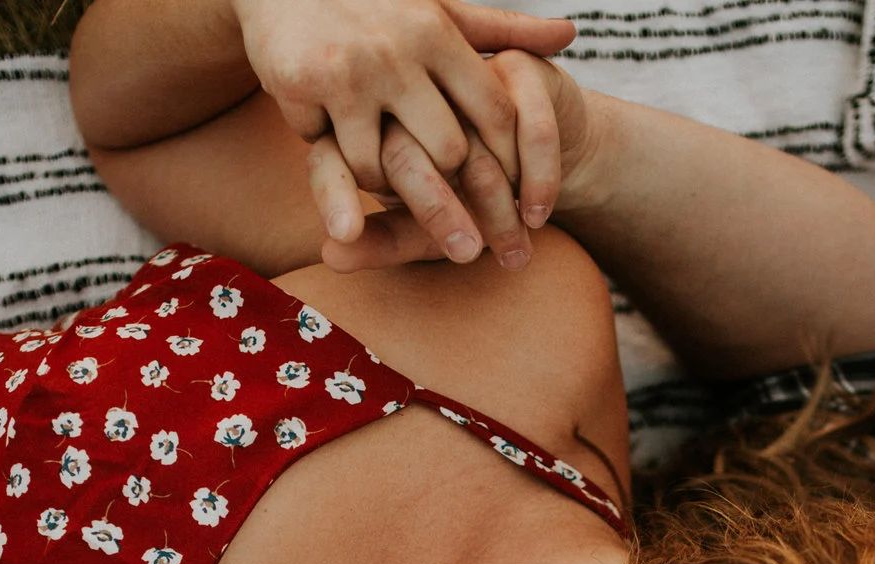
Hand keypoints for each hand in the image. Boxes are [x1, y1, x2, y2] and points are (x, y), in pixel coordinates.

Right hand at [234, 0, 574, 257]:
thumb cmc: (372, 1)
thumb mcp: (439, 8)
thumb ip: (503, 28)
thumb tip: (571, 35)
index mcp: (438, 33)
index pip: (494, 114)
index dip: (511, 165)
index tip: (516, 199)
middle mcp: (399, 52)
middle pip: (448, 155)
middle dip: (455, 196)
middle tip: (462, 230)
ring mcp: (350, 71)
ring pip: (383, 168)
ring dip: (383, 185)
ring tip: (385, 184)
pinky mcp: (303, 85)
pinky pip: (327, 151)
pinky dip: (331, 157)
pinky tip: (332, 146)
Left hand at [315, 49, 598, 273]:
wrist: (548, 159)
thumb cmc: (469, 199)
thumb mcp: (422, 228)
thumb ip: (383, 242)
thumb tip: (331, 257)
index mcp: (365, 129)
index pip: (333, 157)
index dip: (335, 193)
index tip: (344, 234)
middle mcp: (403, 93)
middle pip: (403, 153)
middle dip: (437, 212)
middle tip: (469, 254)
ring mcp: (459, 78)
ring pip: (468, 146)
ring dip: (498, 207)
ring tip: (514, 254)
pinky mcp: (515, 70)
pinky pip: (523, 129)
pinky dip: (535, 178)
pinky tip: (537, 214)